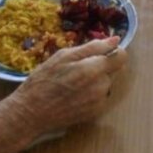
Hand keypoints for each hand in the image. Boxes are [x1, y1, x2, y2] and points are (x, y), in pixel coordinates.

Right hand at [12, 37, 127, 132]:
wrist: (31, 112)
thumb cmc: (44, 80)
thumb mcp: (64, 56)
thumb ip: (93, 47)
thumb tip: (115, 39)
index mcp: (94, 69)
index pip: (121, 56)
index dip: (113, 51)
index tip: (100, 52)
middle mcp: (101, 87)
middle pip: (114, 69)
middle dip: (102, 66)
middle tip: (80, 68)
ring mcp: (100, 102)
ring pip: (107, 83)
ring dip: (97, 80)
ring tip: (75, 82)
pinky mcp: (95, 113)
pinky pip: (101, 96)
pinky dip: (93, 93)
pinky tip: (75, 94)